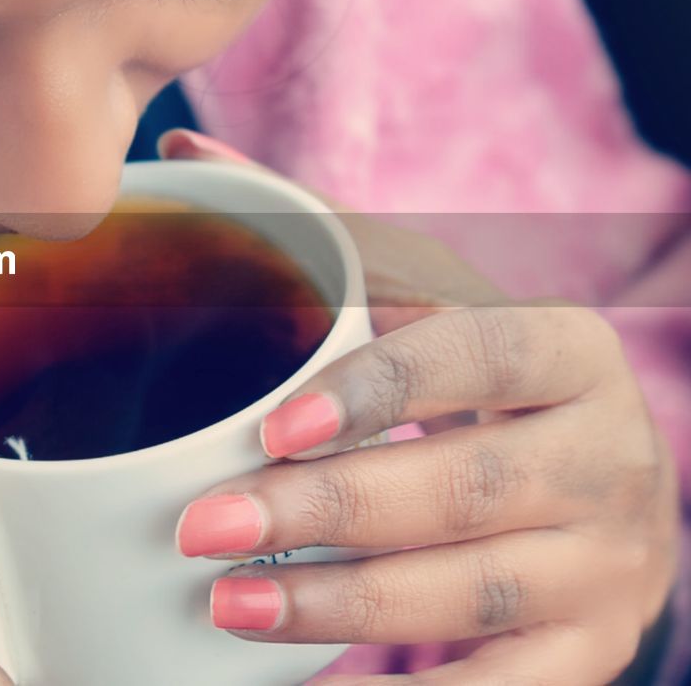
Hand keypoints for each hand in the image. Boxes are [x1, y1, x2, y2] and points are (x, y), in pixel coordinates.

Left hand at [161, 130, 679, 683]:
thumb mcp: (423, 298)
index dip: (379, 392)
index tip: (273, 428)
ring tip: (226, 607)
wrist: (598, 483)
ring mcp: (610, 563)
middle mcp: (609, 454)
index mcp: (564, 349)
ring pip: (474, 591)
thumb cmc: (481, 378)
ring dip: (343, 606)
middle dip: (327, 512)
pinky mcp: (593, 649)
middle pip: (465, 486)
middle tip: (204, 529)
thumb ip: (315, 232)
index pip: (477, 357)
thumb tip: (181, 155)